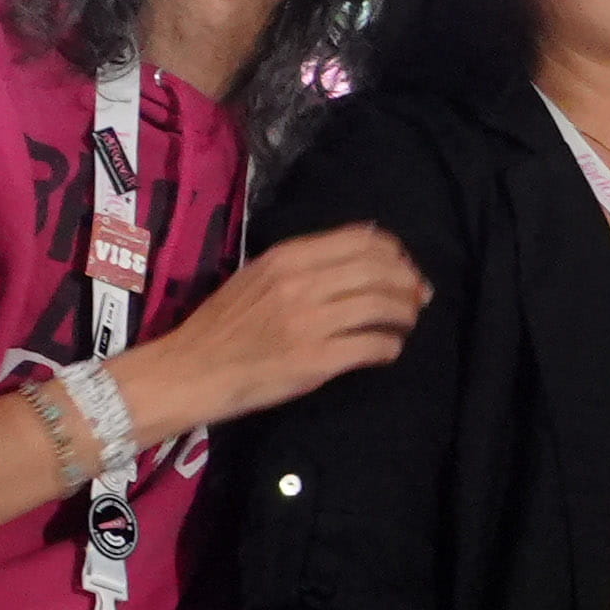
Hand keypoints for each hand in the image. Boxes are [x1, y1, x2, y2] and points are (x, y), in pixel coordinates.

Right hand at [144, 225, 429, 432]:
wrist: (191, 370)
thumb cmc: (223, 326)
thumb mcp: (257, 276)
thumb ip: (303, 262)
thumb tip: (362, 249)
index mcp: (287, 257)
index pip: (362, 239)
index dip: (394, 252)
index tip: (402, 266)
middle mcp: (302, 283)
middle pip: (381, 269)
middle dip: (410, 282)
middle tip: (418, 296)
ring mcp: (311, 322)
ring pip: (385, 305)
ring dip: (406, 314)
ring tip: (406, 323)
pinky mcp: (317, 360)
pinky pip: (375, 346)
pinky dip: (391, 347)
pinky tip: (388, 350)